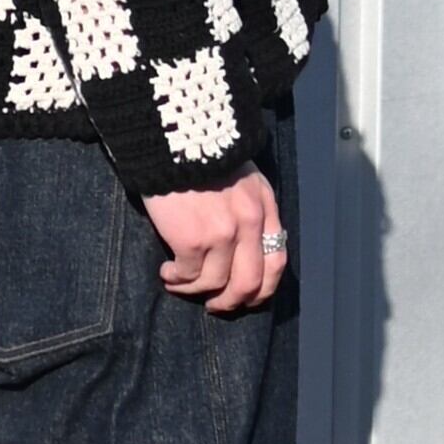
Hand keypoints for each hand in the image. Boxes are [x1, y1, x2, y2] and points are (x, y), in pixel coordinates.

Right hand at [146, 167, 285, 314]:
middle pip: (249, 284)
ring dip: (193, 292)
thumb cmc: (203, 156)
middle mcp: (250, 224)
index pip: (276, 262)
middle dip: (230, 302)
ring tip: (177, 283)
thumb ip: (250, 211)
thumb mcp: (243, 179)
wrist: (175, 138)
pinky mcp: (194, 240)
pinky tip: (167, 272)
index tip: (244, 298)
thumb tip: (244, 250)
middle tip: (214, 305)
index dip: (262, 289)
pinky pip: (189, 276)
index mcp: (265, 208)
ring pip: (215, 285)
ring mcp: (223, 234)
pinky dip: (176, 280)